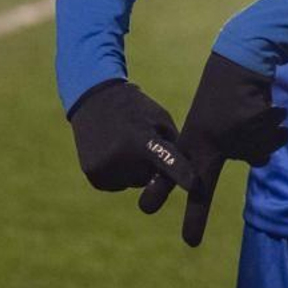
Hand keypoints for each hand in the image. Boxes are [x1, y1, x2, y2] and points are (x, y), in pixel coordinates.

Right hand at [69, 79, 197, 192]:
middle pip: (151, 175)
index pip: (166, 159)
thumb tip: (181, 177)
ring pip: (136, 182)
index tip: (193, 185)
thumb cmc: (137, 110)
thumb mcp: (160, 120)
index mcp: (141, 139)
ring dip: (137, 169)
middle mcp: (120, 157)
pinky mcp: (94, 176)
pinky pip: (120, 184)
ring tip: (126, 144)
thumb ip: (172, 146)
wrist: (95, 102)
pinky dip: (121, 173)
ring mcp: (104, 168)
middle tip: (139, 140)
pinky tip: (114, 153)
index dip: (181, 173)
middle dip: (152, 164)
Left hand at [138, 52, 287, 246]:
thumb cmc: (229, 96)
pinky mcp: (249, 123)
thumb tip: (261, 162)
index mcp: (194, 142)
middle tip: (188, 241)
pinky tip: (268, 108)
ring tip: (259, 115)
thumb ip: (238, 149)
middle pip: (203, 185)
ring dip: (267, 137)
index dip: (163, 192)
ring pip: (260, 152)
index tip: (146, 209)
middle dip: (195, 213)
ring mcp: (227, 133)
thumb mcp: (224, 126)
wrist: (239, 61)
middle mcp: (206, 141)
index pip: (176, 173)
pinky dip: (276, 124)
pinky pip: (274, 137)